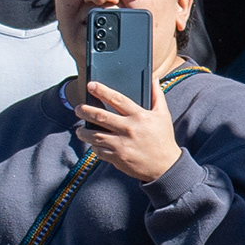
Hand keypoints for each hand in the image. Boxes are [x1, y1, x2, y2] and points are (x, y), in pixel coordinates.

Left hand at [76, 68, 182, 183]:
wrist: (166, 166)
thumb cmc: (163, 139)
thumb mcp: (163, 115)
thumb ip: (157, 95)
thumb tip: (154, 78)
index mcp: (139, 116)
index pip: (117, 99)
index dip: (102, 91)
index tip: (91, 85)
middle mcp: (129, 129)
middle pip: (100, 116)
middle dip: (85, 111)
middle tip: (78, 108)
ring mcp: (121, 144)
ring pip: (95, 135)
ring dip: (83, 132)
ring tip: (80, 129)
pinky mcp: (117, 158)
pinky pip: (99, 151)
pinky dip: (94, 146)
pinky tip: (93, 143)